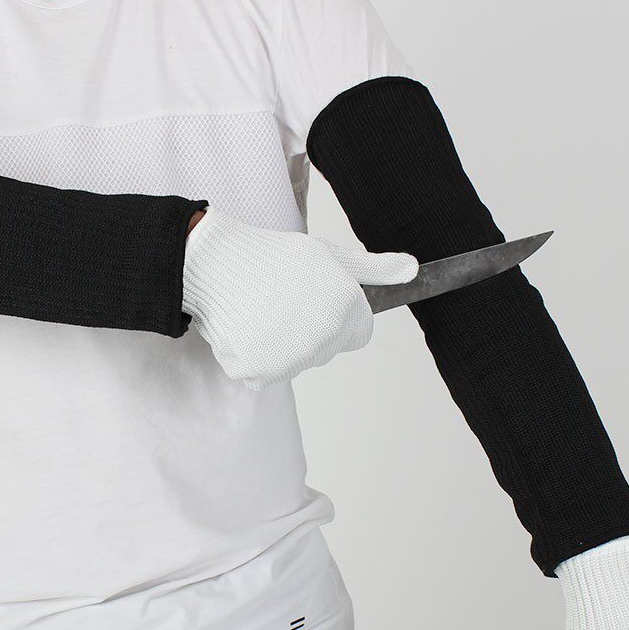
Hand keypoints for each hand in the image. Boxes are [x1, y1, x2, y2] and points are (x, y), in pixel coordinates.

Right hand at [181, 206, 417, 388]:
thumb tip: (412, 270)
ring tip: (263, 311)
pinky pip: (267, 373)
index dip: (339, 316)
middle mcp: (324, 339)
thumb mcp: (331, 256)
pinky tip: (247, 328)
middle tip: (283, 301)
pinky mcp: (261, 373)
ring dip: (283, 345)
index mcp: (346, 310)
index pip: (359, 334)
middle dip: (311, 330)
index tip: (314, 300)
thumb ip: (374, 270)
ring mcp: (292, 359)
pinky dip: (256, 357)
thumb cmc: (274, 256)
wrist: (216, 263)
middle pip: (328, 349)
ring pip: (298, 363)